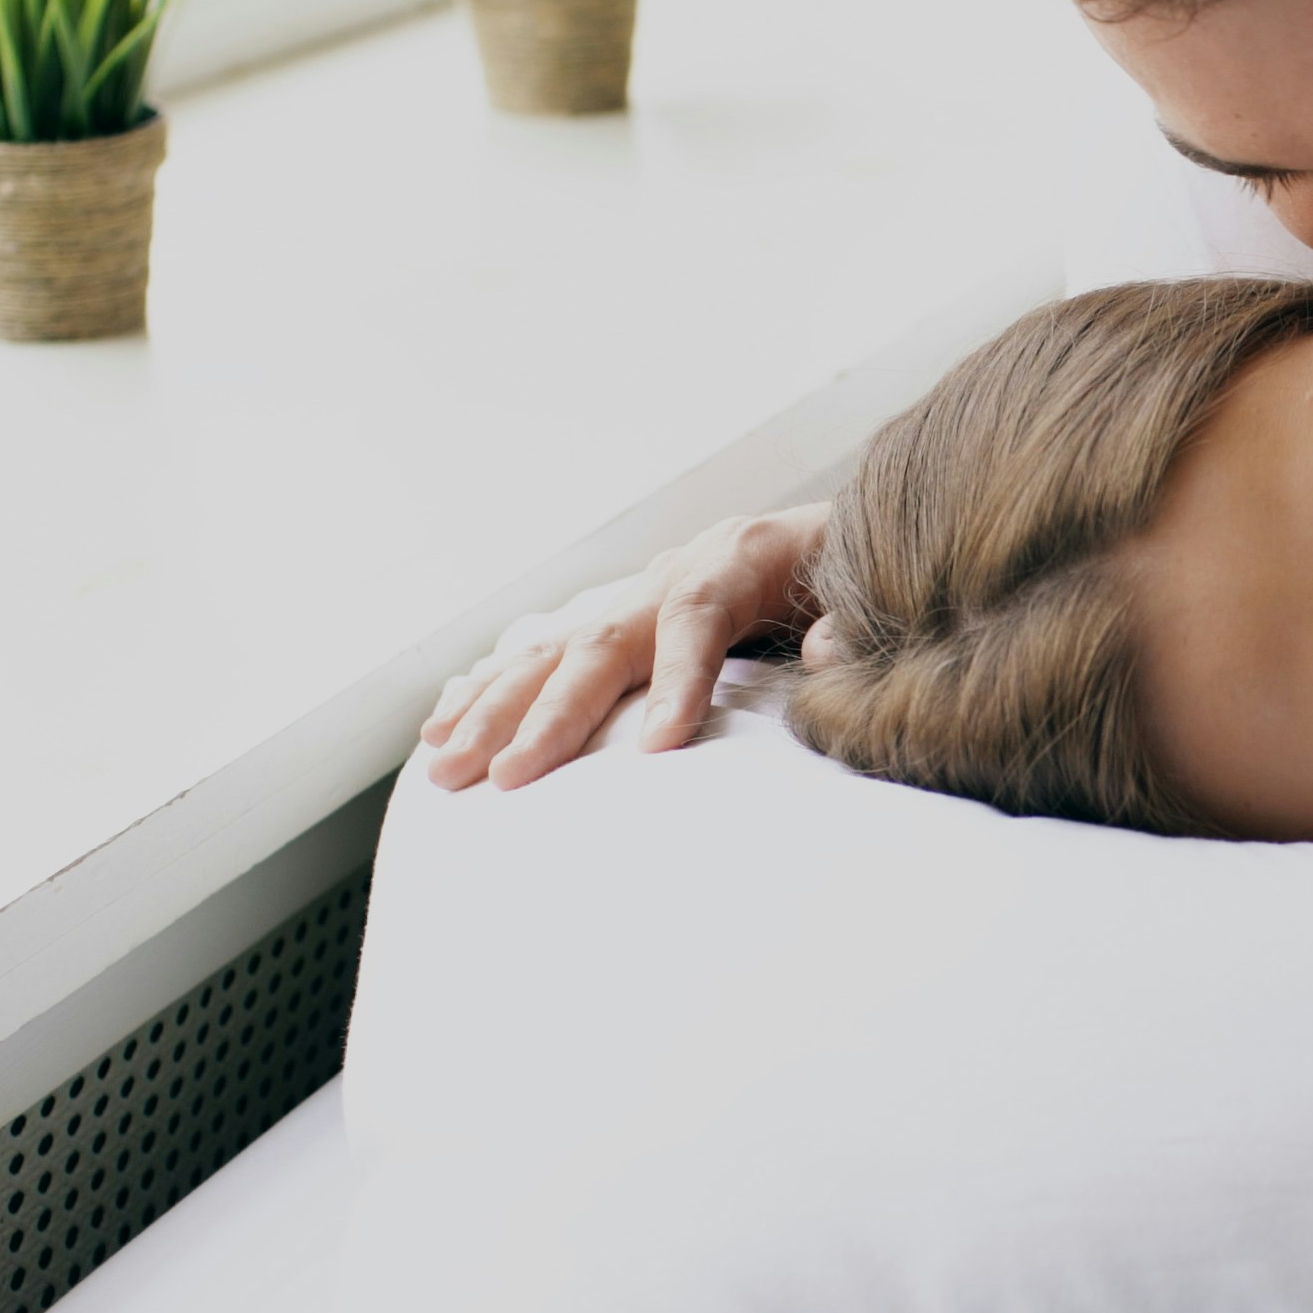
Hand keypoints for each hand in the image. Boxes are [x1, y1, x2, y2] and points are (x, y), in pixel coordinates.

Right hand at [418, 504, 830, 789]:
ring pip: (552, 650)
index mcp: (737, 559)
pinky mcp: (615, 618)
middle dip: (550, 715)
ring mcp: (633, 594)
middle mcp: (670, 572)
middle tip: (505, 779)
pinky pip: (541, 652)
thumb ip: (852, 622)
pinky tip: (445, 723)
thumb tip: (830, 657)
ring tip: (446, 763)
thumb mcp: (868, 587)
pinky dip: (491, 688)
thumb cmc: (849, 569)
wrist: (828, 532)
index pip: (698, 618)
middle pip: (602, 643)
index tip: (656, 750)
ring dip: (495, 709)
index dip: (677, 680)